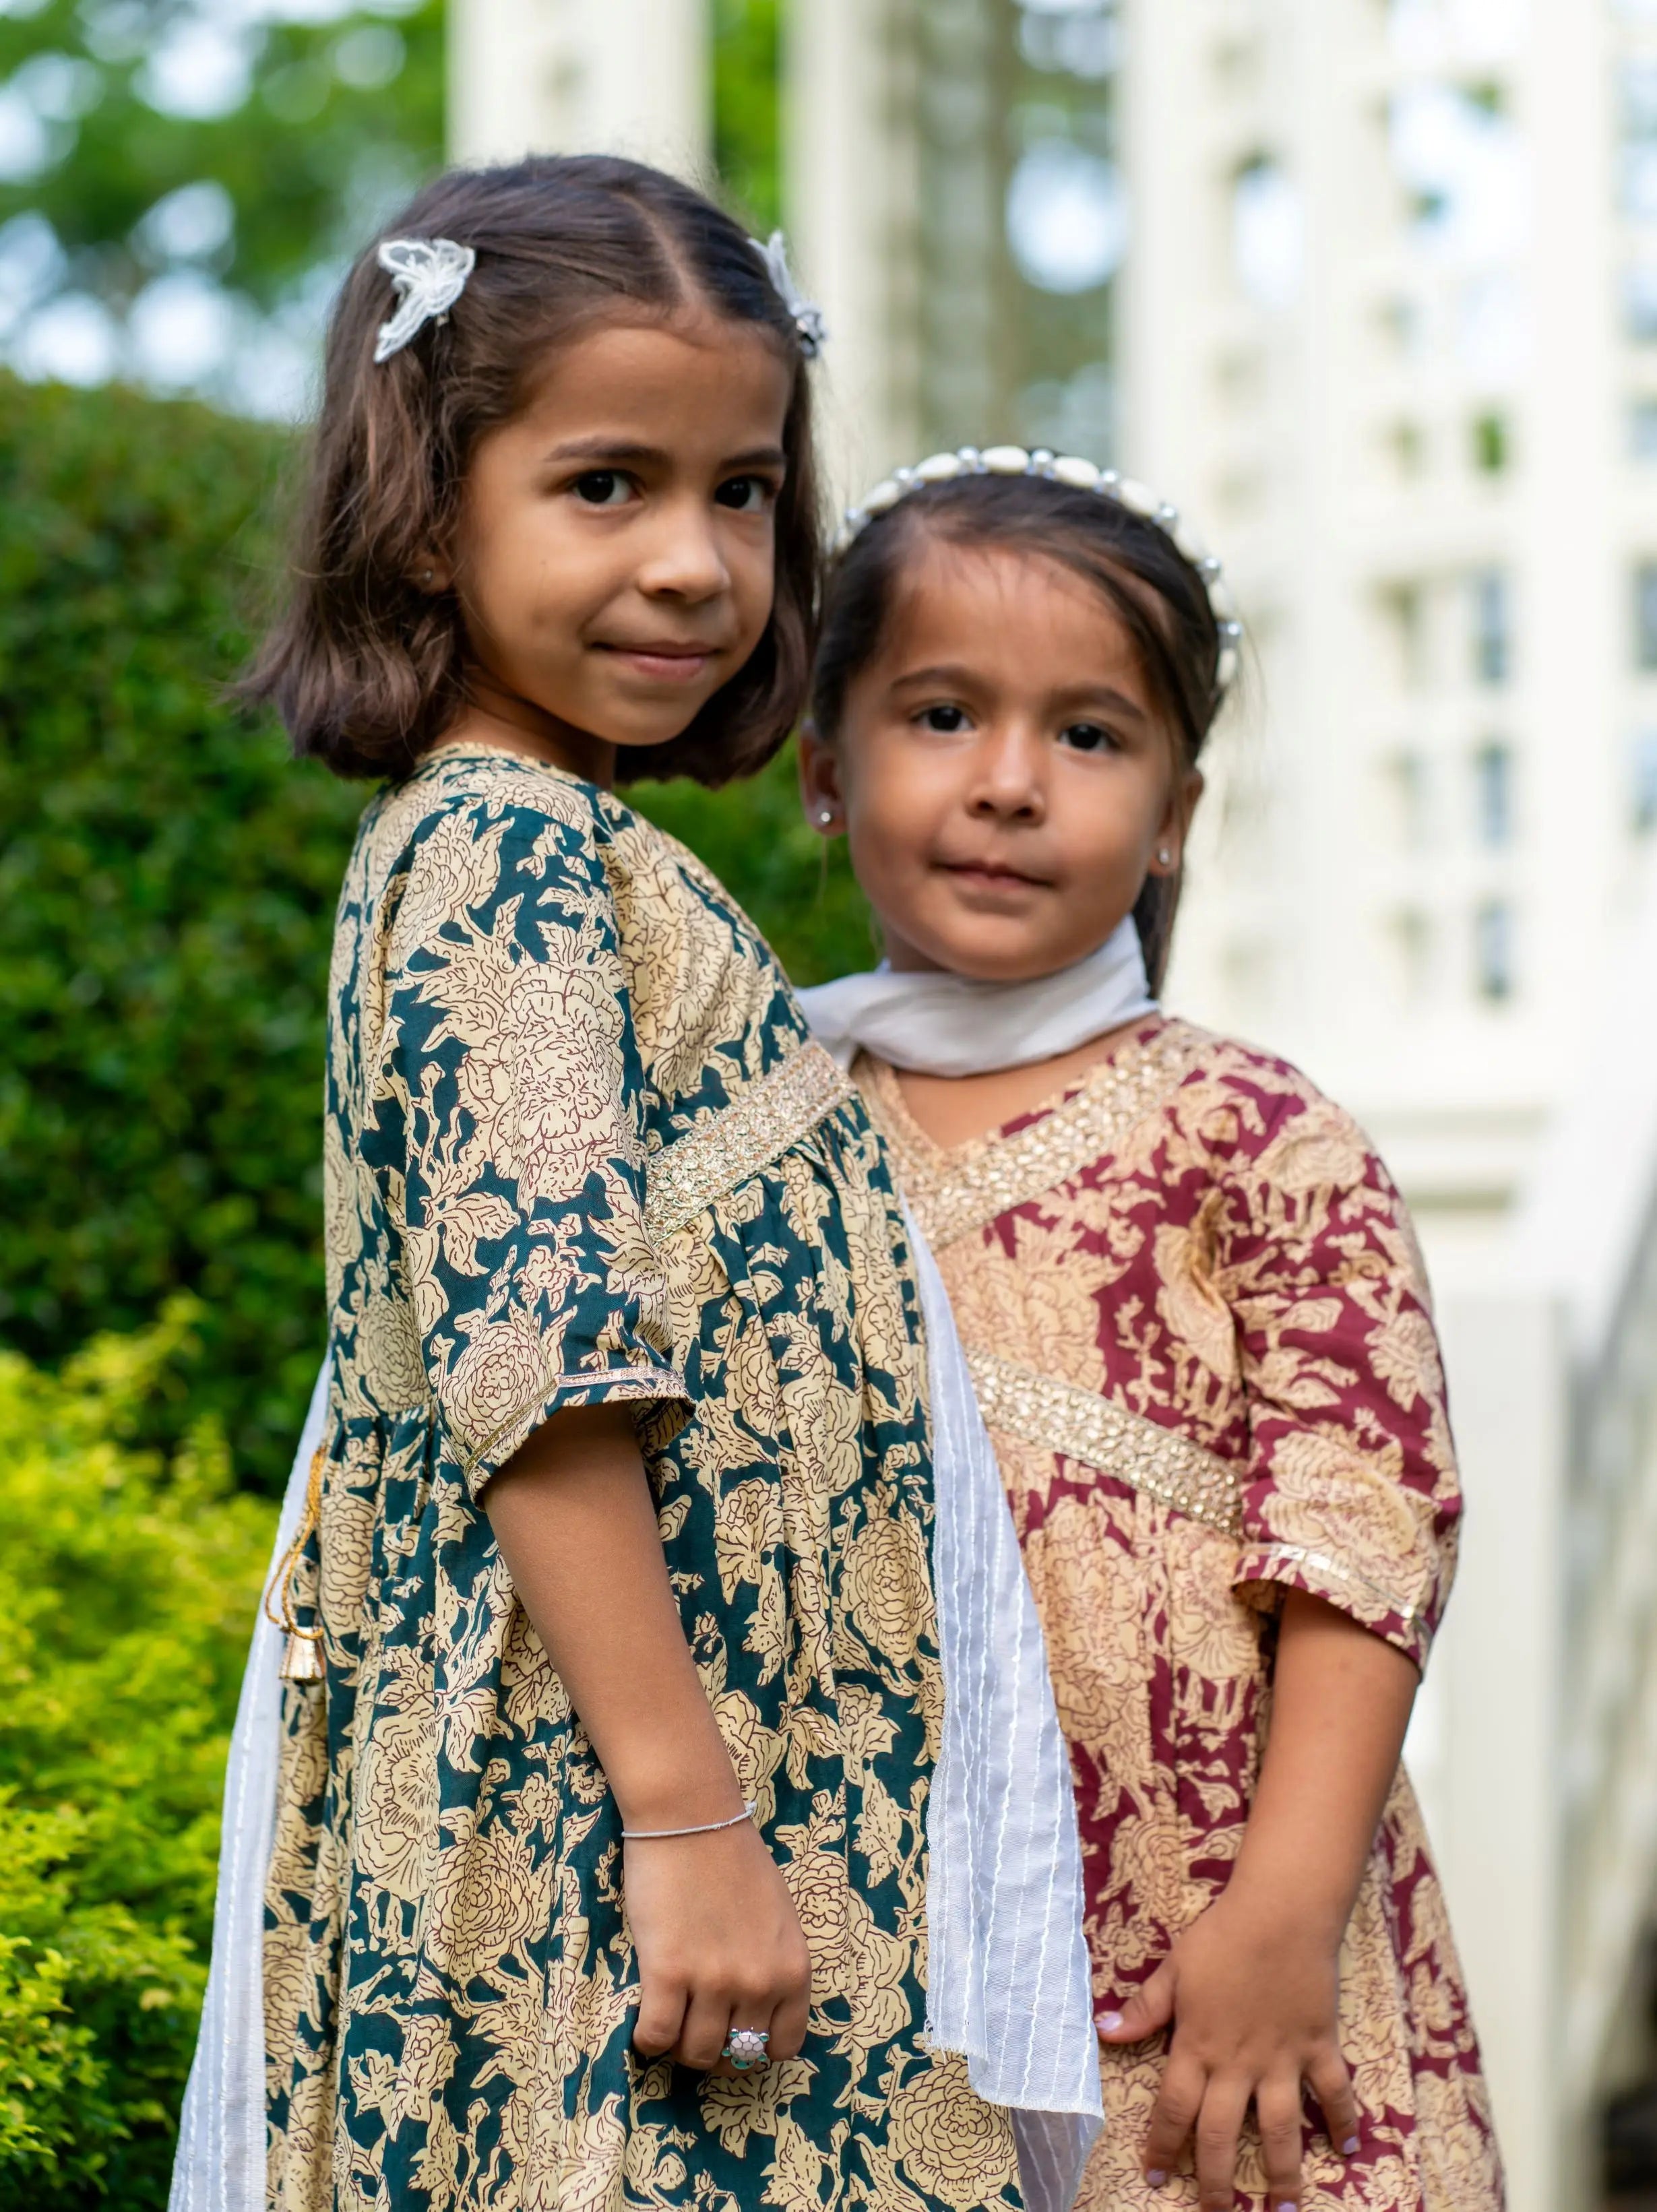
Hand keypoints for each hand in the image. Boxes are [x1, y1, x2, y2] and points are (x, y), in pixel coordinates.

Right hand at [625, 1817, 812, 2073]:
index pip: (783, 2046)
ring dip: (679, 2045)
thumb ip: (774, 1964)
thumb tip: (757, 2010)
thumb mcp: (778, 1918)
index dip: (755, 2049)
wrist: (691, 1818)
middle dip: (715, 2050)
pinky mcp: (667, 1973)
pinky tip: (643, 2020)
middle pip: (736, 2056)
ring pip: (695, 2053)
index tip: (733, 2034)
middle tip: (695, 2028)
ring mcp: (713, 1981)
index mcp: (793, 1969)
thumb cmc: (734, 1859)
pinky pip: (656, 2037)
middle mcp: (759, 1982)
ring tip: (669, 2020)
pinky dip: (646, 2040)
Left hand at [1098, 1888, 1359, 2209]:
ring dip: (1281, 2174)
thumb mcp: (1175, 1969)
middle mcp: (1239, 2062)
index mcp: (1198, 2045)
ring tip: (1282, 2210)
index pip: (1173, 2108)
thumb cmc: (1222, 1936)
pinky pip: (1334, 2091)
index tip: (1154, 2177)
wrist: (1280, 1911)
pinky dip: (1343, 2121)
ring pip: (1280, 2129)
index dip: (1161, 2145)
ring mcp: (1283, 2058)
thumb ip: (1144, 2008)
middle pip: (1222, 2134)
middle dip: (1215, 2181)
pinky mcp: (1319, 2045)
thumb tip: (1105, 2031)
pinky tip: (1348, 2150)